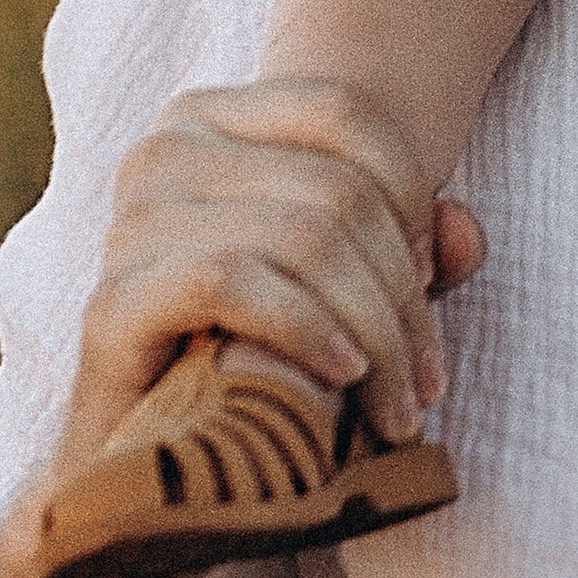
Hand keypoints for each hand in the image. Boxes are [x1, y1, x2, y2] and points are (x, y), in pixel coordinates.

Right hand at [61, 79, 488, 462]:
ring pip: (304, 238)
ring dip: (375, 331)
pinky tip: (342, 375)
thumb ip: (417, 247)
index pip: (346, 111)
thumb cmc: (253, 357)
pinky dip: (307, 328)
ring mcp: (131, 222)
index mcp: (213, 118)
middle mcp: (164, 150)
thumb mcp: (353, 287)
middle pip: (338, 189)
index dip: (411, 193)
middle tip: (428, 382)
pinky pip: (234, 281)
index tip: (433, 278)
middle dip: (404, 294)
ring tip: (397, 404)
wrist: (145, 466)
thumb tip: (466, 234)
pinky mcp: (112, 300)